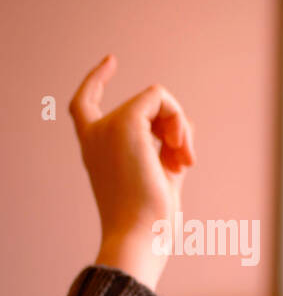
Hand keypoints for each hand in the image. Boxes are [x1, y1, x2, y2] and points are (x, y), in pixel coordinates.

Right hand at [70, 55, 195, 290]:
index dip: (96, 78)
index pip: (85, 103)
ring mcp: (108, 126)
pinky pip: (159, 96)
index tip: (111, 59)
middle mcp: (95, 134)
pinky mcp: (126, 123)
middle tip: (185, 161)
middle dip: (175, 128)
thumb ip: (166, 150)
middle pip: (145, 106)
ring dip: (181, 127)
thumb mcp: (160, 177)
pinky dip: (179, 120)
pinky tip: (182, 150)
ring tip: (184, 161)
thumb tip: (181, 126)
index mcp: (96, 147)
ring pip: (156, 99)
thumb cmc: (150, 219)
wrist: (139, 236)